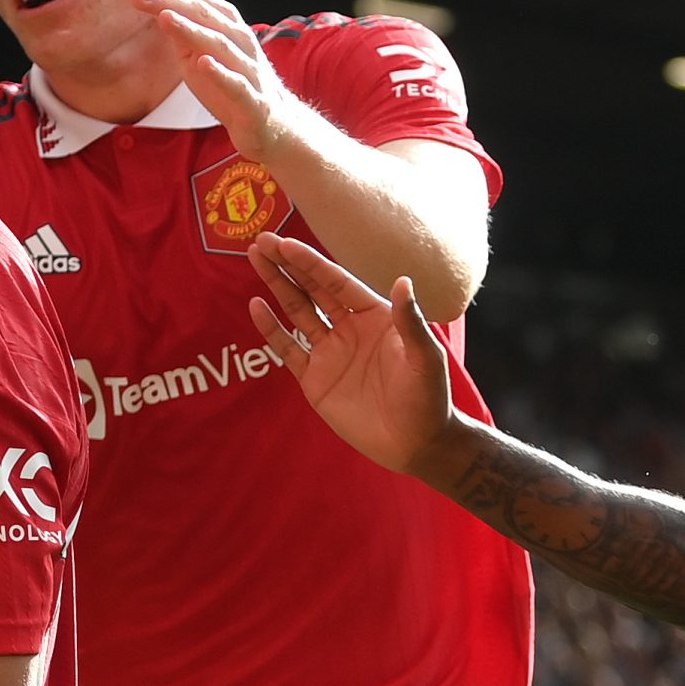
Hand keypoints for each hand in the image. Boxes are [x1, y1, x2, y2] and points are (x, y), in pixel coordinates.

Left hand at [126, 0, 299, 156]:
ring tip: (164, 17)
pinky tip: (202, 64)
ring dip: (191, 29)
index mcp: (226, 25)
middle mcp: (239, 40)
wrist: (272, 125)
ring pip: (219, 43)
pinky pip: (236, 84)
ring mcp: (248, 69)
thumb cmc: (230, 86)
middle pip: (203, 13)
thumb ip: (181, 32)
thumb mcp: (197, 55)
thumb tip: (155, 7)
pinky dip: (220, 73)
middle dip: (169, 0)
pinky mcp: (253, 100)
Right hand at [246, 233, 456, 474]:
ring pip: (297, 312)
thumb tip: (403, 281)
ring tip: (256, 260)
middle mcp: (350, 328)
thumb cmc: (428, 398)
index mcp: (375, 316)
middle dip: (287, 266)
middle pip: (312, 290)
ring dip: (277, 286)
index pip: (337, 283)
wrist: (416, 444)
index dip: (311, 263)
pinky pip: (288, 349)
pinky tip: (256, 306)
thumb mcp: (424, 358)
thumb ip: (410, 321)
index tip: (287, 244)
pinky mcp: (315, 379)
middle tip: (262, 242)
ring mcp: (330, 353)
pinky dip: (272, 329)